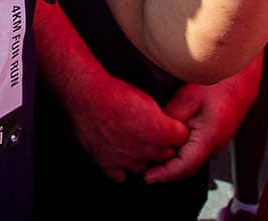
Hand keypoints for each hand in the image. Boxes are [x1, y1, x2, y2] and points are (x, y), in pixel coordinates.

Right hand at [67, 68, 188, 181]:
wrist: (86, 95)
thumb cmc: (114, 92)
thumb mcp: (146, 96)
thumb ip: (161, 115)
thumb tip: (165, 121)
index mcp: (160, 131)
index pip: (180, 137)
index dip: (173, 130)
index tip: (168, 125)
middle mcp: (147, 149)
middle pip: (164, 154)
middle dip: (160, 144)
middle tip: (148, 131)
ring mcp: (127, 159)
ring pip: (144, 167)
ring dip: (141, 157)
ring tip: (132, 142)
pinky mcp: (108, 164)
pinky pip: (121, 176)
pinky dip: (121, 168)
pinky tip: (118, 155)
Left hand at [143, 59, 260, 182]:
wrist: (242, 77)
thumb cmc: (219, 83)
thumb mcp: (189, 97)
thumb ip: (172, 117)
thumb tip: (156, 132)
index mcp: (208, 139)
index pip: (184, 167)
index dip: (164, 175)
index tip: (147, 178)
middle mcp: (213, 147)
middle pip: (186, 168)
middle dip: (164, 172)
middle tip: (141, 169)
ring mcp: (214, 144)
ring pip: (190, 161)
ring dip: (171, 164)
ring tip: (149, 161)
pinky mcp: (212, 138)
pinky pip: (193, 151)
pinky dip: (178, 153)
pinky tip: (165, 146)